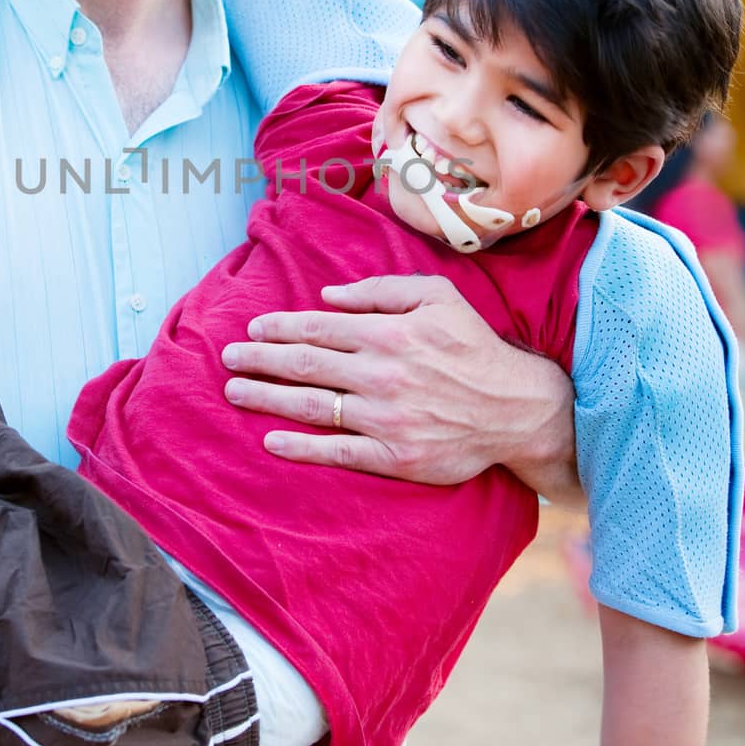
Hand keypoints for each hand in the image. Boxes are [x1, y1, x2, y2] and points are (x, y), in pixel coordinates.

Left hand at [222, 272, 580, 497]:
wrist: (516, 408)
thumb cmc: (474, 347)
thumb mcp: (437, 296)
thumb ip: (381, 290)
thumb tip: (328, 296)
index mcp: (388, 332)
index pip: (317, 327)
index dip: (278, 327)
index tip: (252, 327)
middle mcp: (380, 374)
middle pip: (303, 364)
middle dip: (258, 359)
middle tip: (228, 358)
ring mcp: (384, 417)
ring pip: (310, 405)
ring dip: (266, 398)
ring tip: (234, 391)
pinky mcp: (393, 455)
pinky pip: (336, 451)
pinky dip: (299, 447)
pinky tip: (271, 440)